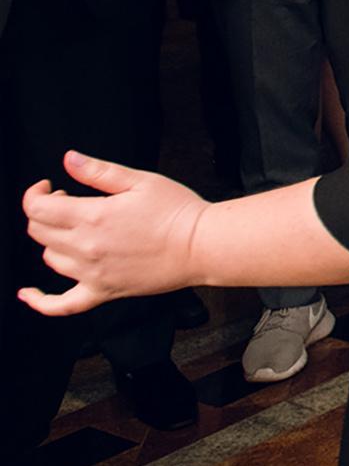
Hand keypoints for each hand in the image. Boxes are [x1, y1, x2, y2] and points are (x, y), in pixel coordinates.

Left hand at [19, 152, 206, 316]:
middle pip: (38, 231)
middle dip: (45, 212)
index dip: (37, 193)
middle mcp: (86, 247)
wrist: (203, 246)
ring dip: (53, 241)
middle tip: (68, 202)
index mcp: (92, 217)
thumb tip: (69, 159)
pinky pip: (62, 306)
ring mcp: (93, 273)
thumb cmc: (178, 212)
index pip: (38, 207)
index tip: (49, 186)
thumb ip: (98, 171)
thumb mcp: (140, 180)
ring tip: (74, 230)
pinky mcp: (104, 291)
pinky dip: (40, 302)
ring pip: (49, 258)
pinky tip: (29, 294)